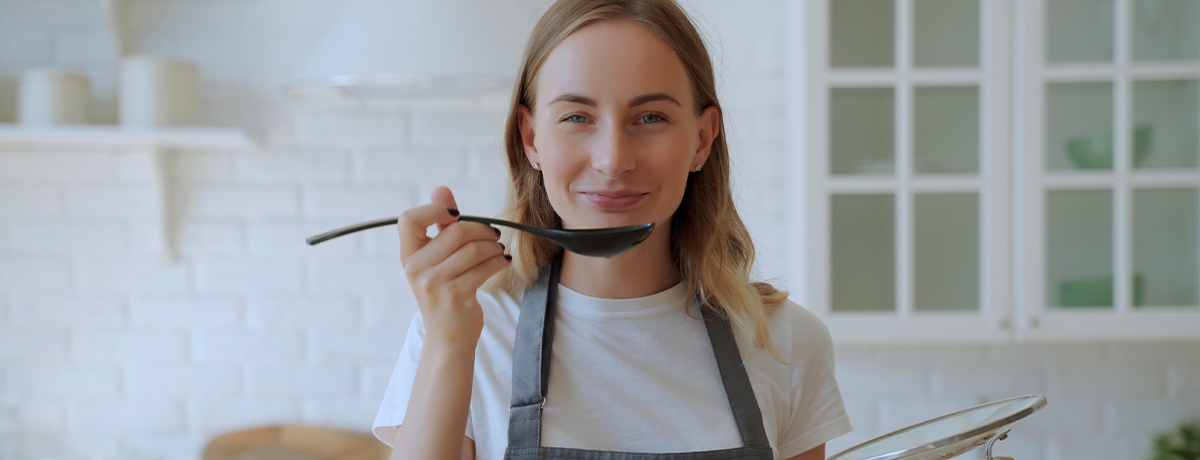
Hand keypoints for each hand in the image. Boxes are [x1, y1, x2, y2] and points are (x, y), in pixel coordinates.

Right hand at [397, 186, 509, 349]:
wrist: (448, 337)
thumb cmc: (444, 292)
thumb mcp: (437, 259)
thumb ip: (440, 224)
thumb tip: (441, 189)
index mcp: (408, 255)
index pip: (408, 219)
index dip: (434, 210)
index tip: (455, 217)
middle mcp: (415, 268)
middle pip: (456, 231)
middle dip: (482, 230)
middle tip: (494, 235)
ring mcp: (433, 283)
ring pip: (474, 249)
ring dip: (494, 246)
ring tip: (499, 250)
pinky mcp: (454, 295)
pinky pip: (484, 267)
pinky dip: (499, 261)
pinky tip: (503, 261)